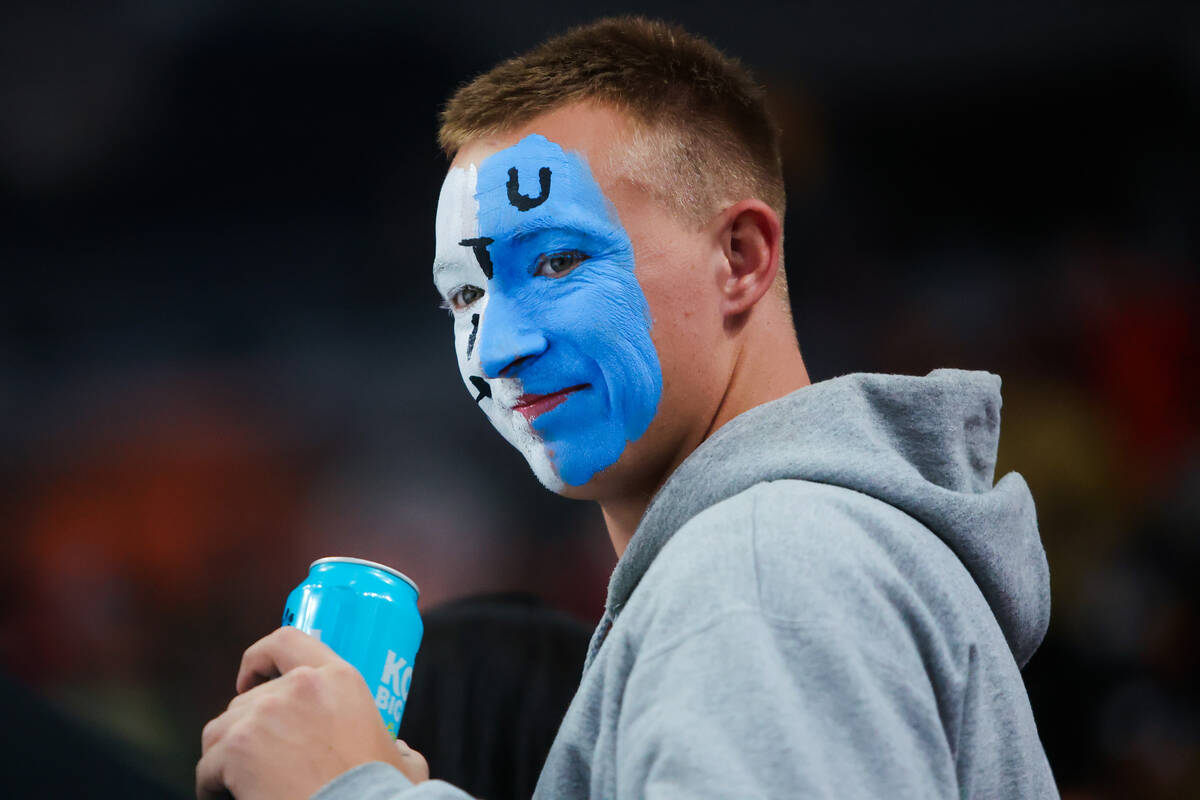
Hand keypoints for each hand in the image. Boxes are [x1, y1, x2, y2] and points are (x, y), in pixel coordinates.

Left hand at [196, 626, 428, 799]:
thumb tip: (399, 751)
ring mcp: (263, 715)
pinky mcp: (236, 749)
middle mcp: (298, 686)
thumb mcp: (402, 759)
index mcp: (339, 678)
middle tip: (259, 761)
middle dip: (247, 730)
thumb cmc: (379, 793)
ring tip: (241, 784)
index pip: (286, 641)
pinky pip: (208, 767)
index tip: (250, 679)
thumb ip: (397, 747)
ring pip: (221, 730)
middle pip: (248, 699)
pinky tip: (227, 797)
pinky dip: (212, 786)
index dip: (259, 658)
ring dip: (227, 757)